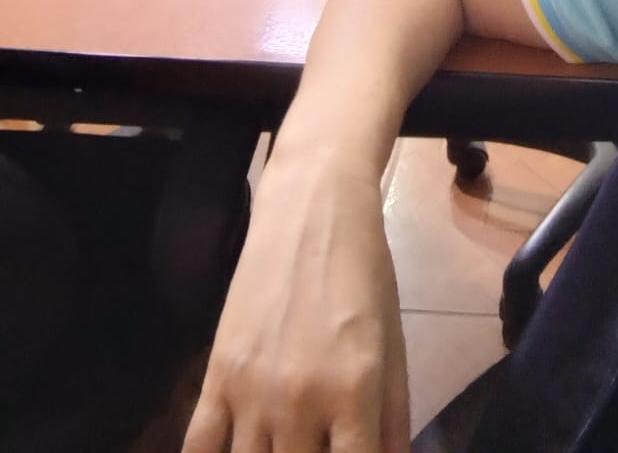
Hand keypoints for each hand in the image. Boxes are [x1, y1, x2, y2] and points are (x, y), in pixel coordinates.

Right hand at [184, 154, 409, 452]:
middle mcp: (299, 401)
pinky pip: (199, 447)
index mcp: (354, 392)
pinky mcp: (215, 375)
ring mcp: (251, 391)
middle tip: (316, 445)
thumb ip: (394, 418)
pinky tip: (233, 449)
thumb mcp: (393, 342)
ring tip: (284, 445)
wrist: (311, 212)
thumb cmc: (365, 274)